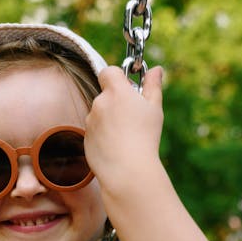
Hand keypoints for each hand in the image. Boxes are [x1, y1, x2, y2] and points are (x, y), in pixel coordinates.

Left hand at [84, 66, 163, 196]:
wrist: (127, 170)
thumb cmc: (145, 137)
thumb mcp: (154, 108)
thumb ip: (153, 86)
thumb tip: (156, 70)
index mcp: (116, 92)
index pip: (109, 71)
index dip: (117, 76)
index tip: (128, 87)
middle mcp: (99, 103)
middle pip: (105, 95)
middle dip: (116, 101)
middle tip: (132, 116)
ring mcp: (90, 122)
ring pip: (99, 114)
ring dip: (109, 119)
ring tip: (126, 136)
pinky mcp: (85, 138)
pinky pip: (95, 131)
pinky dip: (103, 135)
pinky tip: (117, 147)